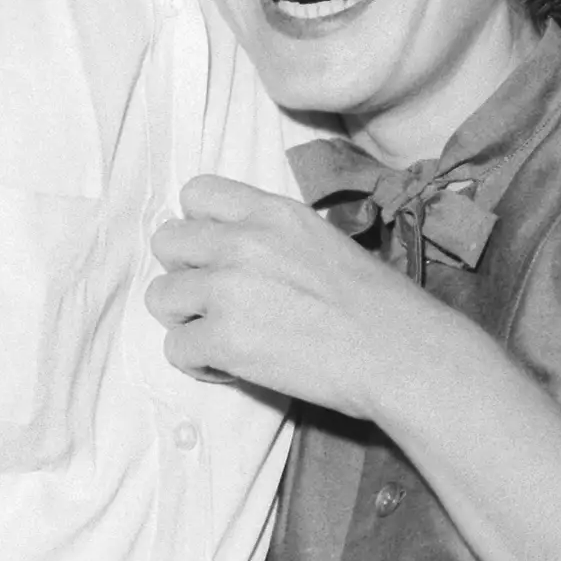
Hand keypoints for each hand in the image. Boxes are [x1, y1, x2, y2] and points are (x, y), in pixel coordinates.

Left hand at [146, 175, 444, 416]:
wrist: (401, 353)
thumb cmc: (380, 306)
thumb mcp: (325, 242)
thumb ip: (274, 239)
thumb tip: (239, 259)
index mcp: (273, 212)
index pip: (196, 192)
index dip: (200, 226)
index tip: (219, 256)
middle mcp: (242, 241)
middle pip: (166, 243)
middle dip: (186, 274)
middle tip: (219, 303)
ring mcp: (227, 289)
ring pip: (159, 297)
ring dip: (187, 321)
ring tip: (226, 339)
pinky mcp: (222, 339)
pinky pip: (175, 349)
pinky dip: (201, 363)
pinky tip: (236, 368)